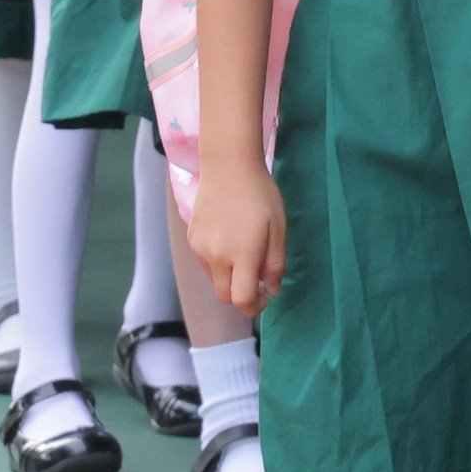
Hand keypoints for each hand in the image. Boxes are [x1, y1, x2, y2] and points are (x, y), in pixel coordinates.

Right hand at [188, 158, 288, 311]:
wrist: (228, 165)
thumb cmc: (260, 194)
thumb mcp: (278, 227)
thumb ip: (275, 263)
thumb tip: (271, 290)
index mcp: (241, 255)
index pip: (241, 300)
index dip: (254, 306)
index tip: (265, 295)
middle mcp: (216, 257)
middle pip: (225, 296)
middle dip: (241, 296)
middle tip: (256, 279)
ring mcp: (200, 248)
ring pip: (214, 280)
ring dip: (229, 278)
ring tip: (244, 252)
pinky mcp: (192, 239)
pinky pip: (205, 263)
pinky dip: (218, 262)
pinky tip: (229, 239)